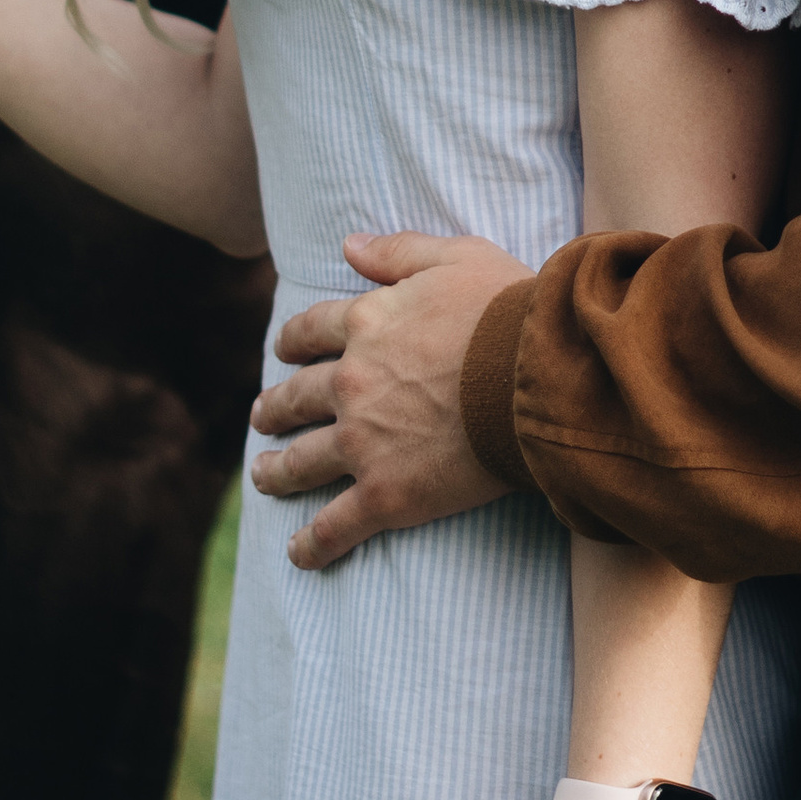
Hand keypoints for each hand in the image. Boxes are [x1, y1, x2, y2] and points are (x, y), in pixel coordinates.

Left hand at [248, 230, 520, 570]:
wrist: (538, 380)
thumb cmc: (509, 313)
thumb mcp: (457, 257)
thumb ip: (398, 251)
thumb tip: (349, 246)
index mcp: (364, 325)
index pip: (309, 332)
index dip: (292, 343)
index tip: (283, 353)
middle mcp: (351, 384)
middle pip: (296, 398)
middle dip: (275, 409)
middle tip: (262, 419)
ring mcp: (363, 443)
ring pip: (303, 461)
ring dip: (278, 471)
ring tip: (264, 476)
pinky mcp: (386, 495)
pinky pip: (336, 525)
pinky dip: (313, 543)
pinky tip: (299, 553)